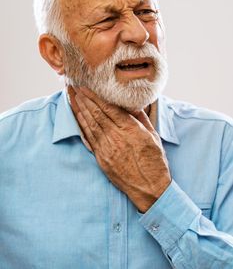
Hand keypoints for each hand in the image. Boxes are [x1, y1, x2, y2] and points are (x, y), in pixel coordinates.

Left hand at [67, 86, 170, 212]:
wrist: (149, 188)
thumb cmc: (154, 162)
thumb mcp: (153, 136)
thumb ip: (141, 118)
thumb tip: (133, 104)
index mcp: (130, 130)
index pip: (109, 108)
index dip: (96, 97)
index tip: (88, 87)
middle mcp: (116, 137)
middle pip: (97, 113)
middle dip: (85, 99)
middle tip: (76, 87)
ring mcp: (107, 148)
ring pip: (90, 124)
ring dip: (81, 109)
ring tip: (74, 97)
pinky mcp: (101, 158)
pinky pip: (89, 138)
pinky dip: (82, 125)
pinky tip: (78, 116)